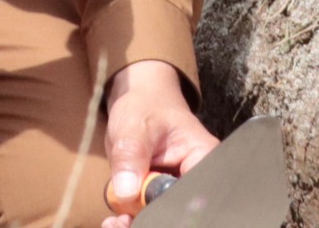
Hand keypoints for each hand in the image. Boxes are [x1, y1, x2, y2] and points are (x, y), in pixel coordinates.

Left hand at [99, 61, 218, 227]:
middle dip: (152, 218)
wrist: (137, 102)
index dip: (170, 206)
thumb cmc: (145, 105)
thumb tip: (127, 191)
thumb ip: (131, 155)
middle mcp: (194, 178)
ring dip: (137, 221)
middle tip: (123, 222)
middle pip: (179, 209)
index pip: (194, 192)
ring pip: (161, 215)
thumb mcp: (135, 125)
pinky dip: (131, 219)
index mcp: (203, 158)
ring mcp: (175, 189)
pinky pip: (147, 214)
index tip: (145, 210)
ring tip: (116, 223)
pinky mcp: (157, 196)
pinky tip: (116, 221)